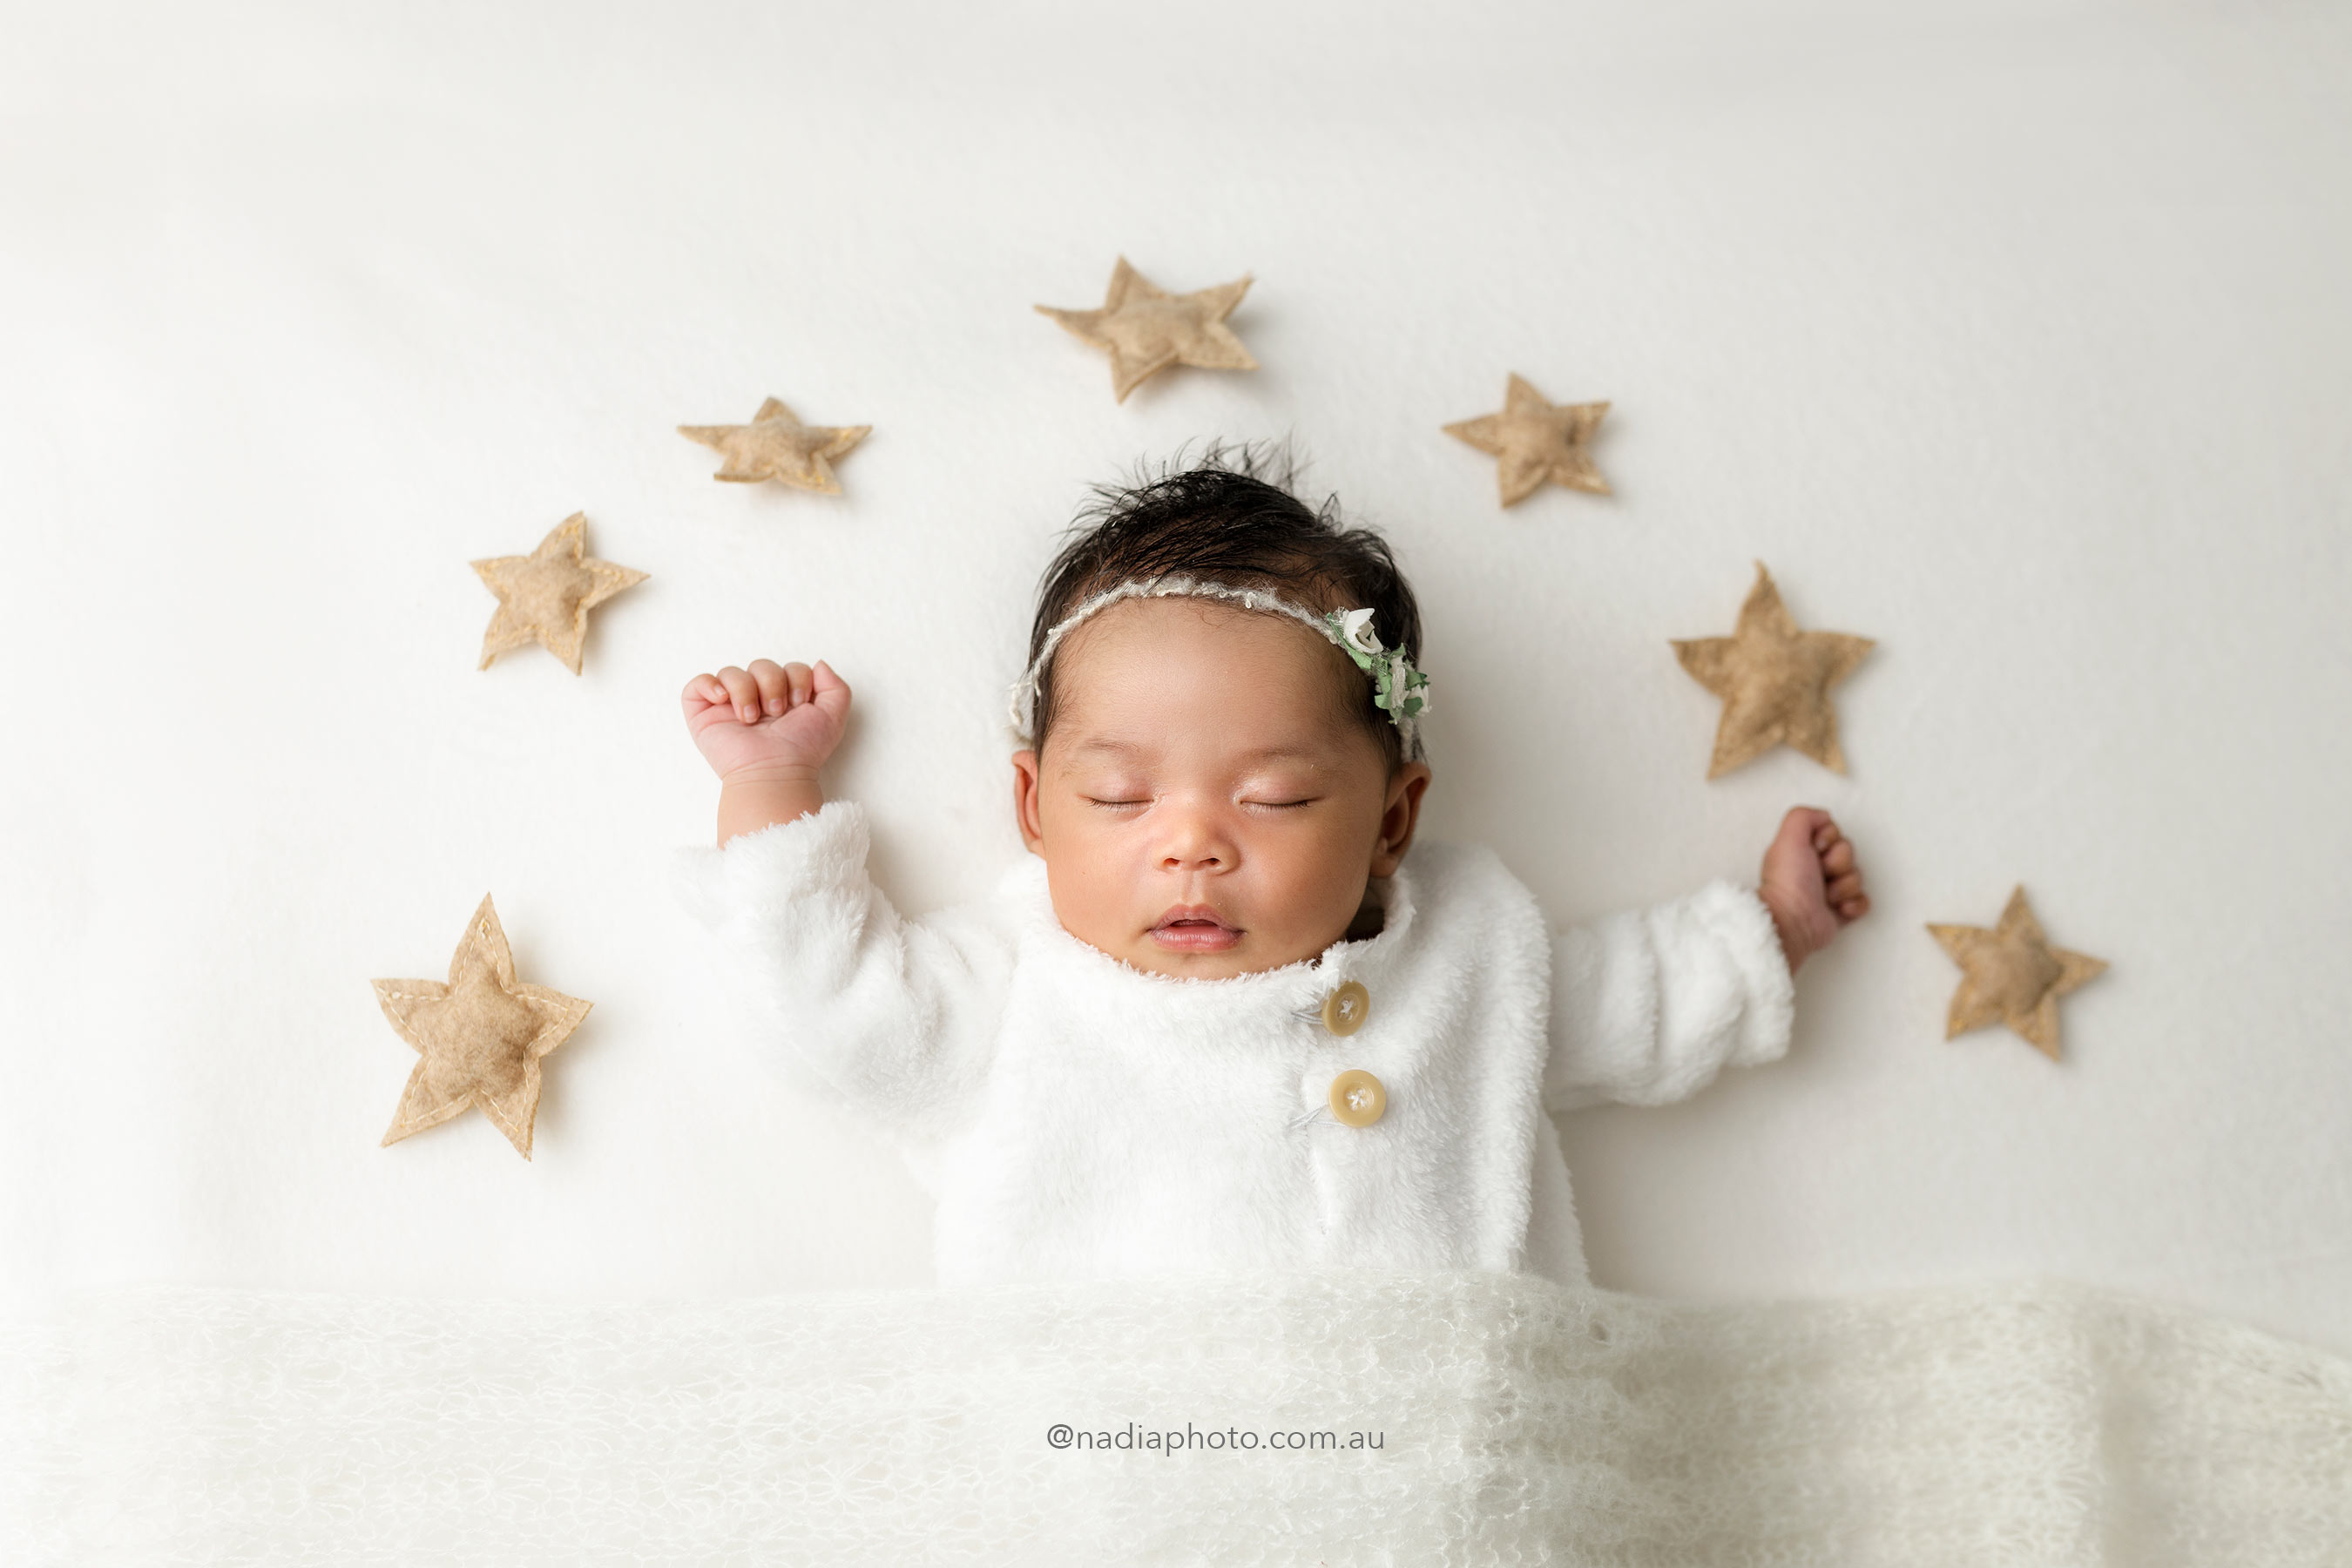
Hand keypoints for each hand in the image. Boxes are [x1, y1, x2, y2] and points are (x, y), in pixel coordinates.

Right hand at [682, 659, 850, 784]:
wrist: (776, 772)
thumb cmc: (803, 750)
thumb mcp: (833, 716)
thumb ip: (836, 686)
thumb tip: (818, 664)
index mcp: (784, 698)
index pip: (788, 667)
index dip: (796, 678)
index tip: (799, 704)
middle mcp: (756, 699)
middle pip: (761, 664)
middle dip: (772, 684)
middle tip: (776, 713)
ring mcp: (728, 707)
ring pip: (731, 672)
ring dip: (745, 690)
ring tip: (751, 717)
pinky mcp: (704, 716)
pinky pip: (697, 686)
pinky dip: (708, 685)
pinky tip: (723, 700)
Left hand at [1757, 806, 1869, 973]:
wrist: (1792, 921)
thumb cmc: (1788, 881)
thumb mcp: (1788, 837)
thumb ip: (1803, 816)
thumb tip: (1824, 816)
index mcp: (1803, 849)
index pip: (1834, 832)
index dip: (1830, 839)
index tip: (1815, 849)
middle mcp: (1816, 868)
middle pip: (1848, 852)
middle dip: (1839, 863)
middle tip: (1821, 874)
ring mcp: (1829, 890)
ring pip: (1857, 876)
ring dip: (1843, 886)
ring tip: (1826, 896)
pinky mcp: (1841, 910)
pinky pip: (1863, 900)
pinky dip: (1853, 905)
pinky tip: (1838, 909)